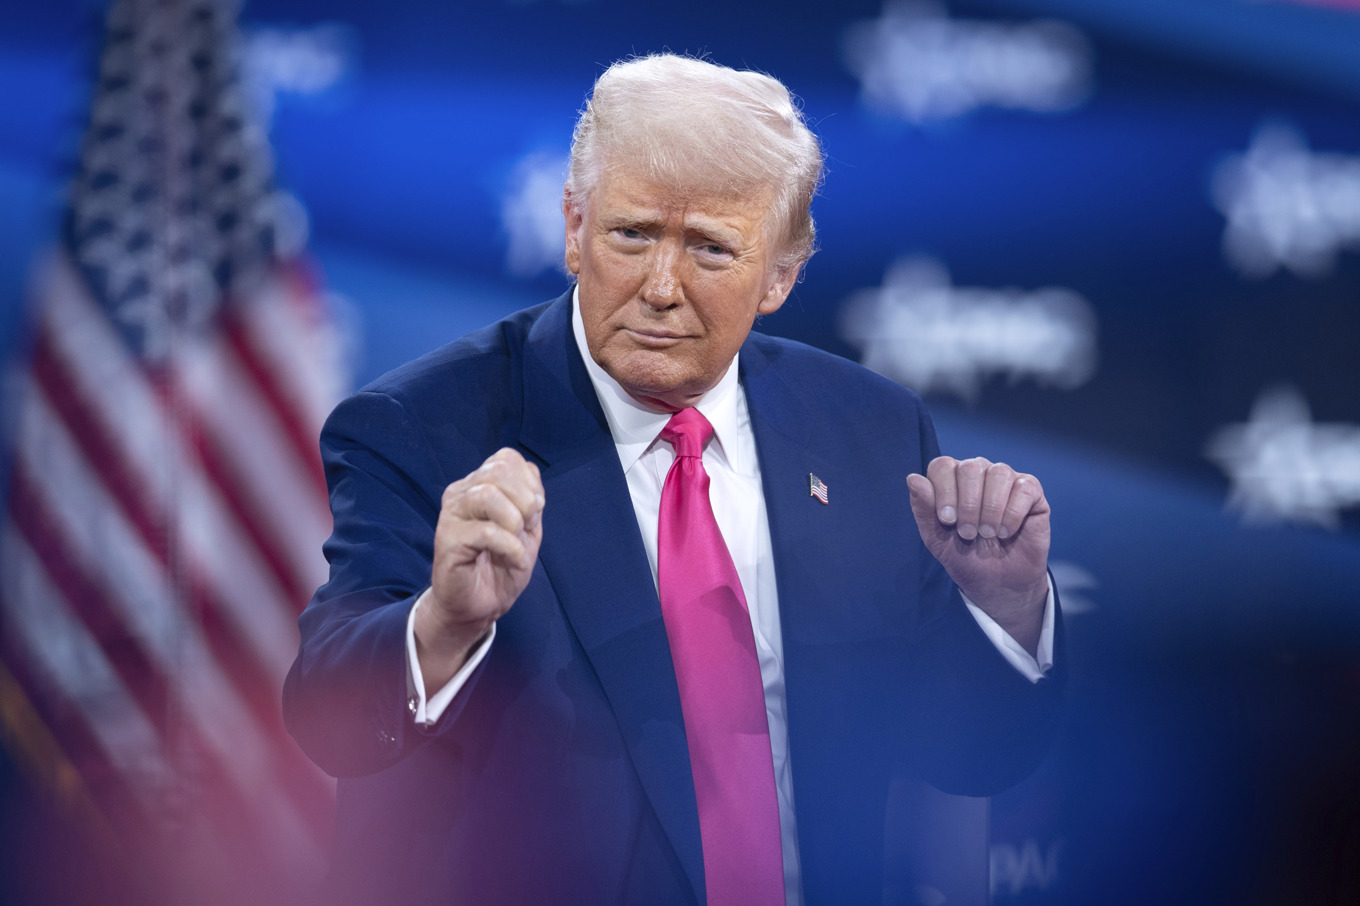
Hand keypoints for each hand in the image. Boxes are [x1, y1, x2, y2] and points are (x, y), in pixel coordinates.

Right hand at [417, 448, 543, 689]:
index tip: (533, 513)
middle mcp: (461, 493)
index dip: (529, 482)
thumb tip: (531, 475)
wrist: (481, 605)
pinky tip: (512, 560)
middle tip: (527, 528)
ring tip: (517, 543)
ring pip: (486, 495)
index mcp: (479, 484)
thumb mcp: (527, 529)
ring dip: (514, 521)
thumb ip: (530, 499)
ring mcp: (451, 515)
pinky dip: (509, 547)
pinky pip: (485, 531)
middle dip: (525, 500)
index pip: (506, 458)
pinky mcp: (447, 540)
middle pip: (498, 471)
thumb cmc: (502, 565)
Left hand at [906, 456, 1049, 653]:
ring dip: (990, 508)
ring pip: (999, 473)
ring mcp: (1006, 479)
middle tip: (967, 533)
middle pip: (970, 467)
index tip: (947, 521)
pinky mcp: (1031, 492)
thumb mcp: (936, 538)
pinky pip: (1024, 488)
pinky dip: (1012, 513)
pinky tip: (1006, 532)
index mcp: (952, 479)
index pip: (943, 465)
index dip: (943, 492)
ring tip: (987, 534)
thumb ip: (923, 508)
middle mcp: (980, 472)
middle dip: (967, 504)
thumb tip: (912, 478)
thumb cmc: (964, 557)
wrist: (996, 583)